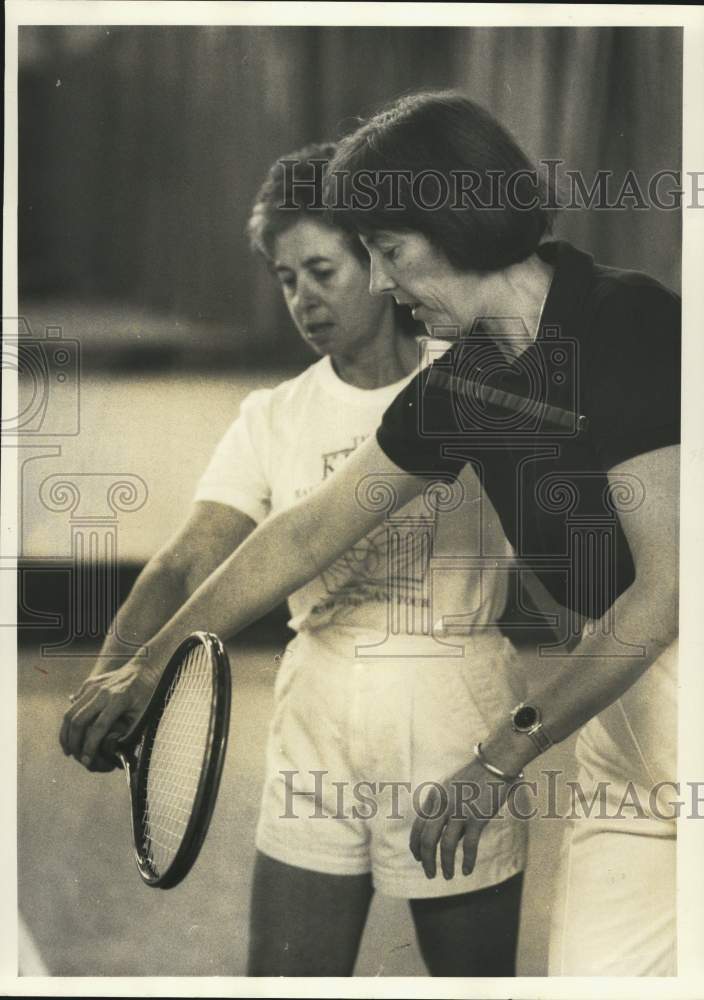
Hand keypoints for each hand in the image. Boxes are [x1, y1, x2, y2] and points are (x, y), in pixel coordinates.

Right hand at [59, 661, 158, 771]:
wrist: (145, 667)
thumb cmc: (147, 694)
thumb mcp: (143, 714)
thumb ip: (128, 732)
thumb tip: (112, 752)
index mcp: (118, 699)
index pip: (98, 727)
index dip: (90, 747)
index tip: (87, 761)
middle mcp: (102, 691)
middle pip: (78, 720)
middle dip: (74, 742)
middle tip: (75, 757)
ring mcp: (93, 686)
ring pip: (70, 712)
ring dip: (66, 733)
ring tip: (68, 749)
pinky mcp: (89, 684)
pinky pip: (74, 704)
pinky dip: (69, 721)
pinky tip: (71, 734)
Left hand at [409, 756, 516, 879]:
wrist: (494, 762)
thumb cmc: (475, 775)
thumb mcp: (452, 788)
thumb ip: (445, 808)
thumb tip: (447, 836)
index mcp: (435, 797)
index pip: (418, 826)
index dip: (416, 845)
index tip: (418, 858)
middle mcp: (443, 805)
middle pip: (428, 840)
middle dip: (427, 860)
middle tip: (430, 874)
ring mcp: (460, 811)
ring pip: (446, 846)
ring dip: (446, 864)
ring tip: (448, 876)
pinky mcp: (477, 817)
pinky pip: (469, 845)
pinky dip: (468, 861)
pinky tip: (467, 870)